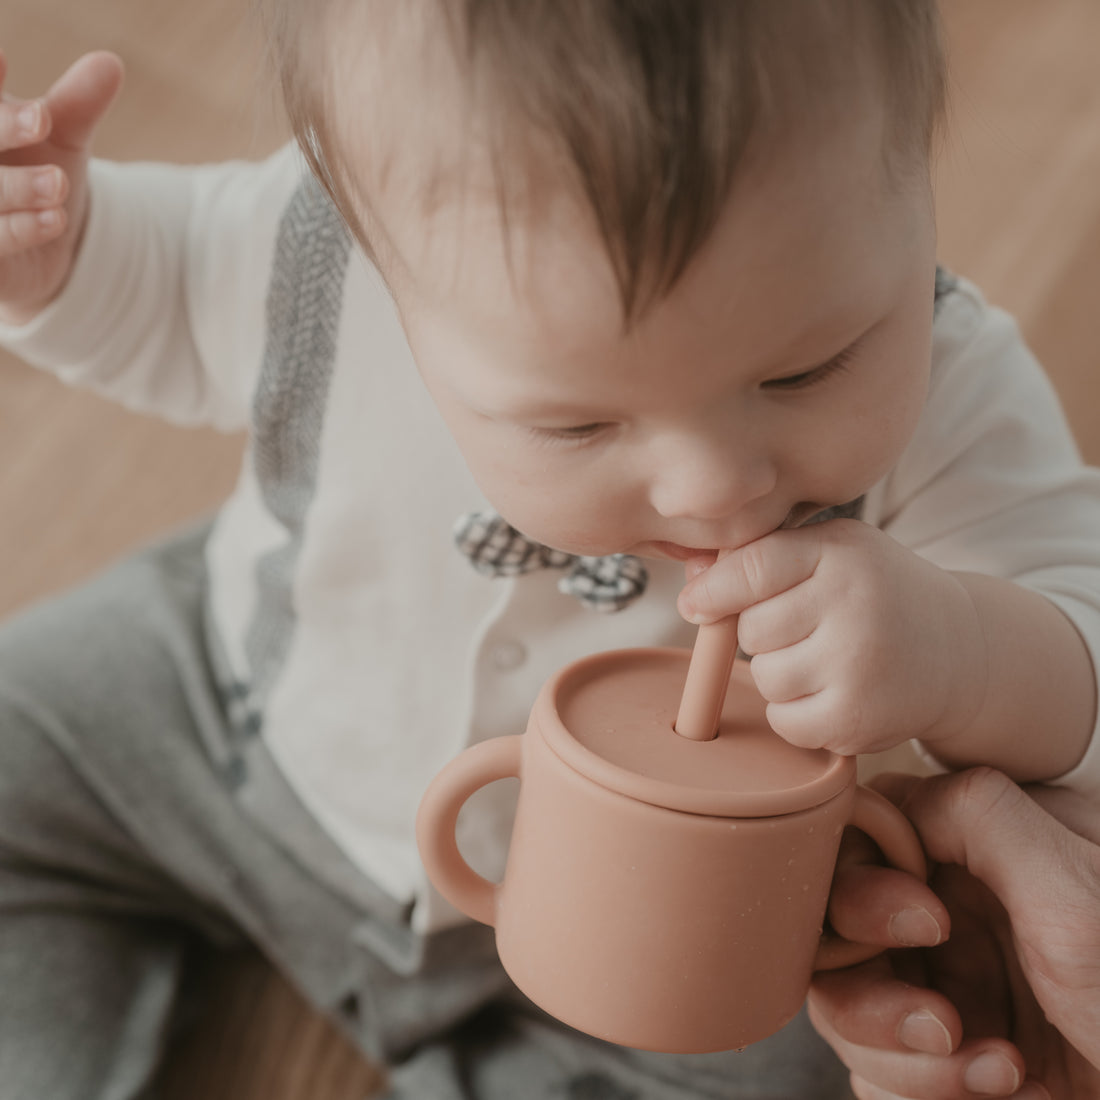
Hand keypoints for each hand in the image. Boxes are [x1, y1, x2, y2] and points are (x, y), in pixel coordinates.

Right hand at [0, 49, 122, 323]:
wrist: (48, 245)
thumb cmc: (41, 176)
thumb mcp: (62, 138)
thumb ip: (78, 103)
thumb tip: (111, 63)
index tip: (4, 60)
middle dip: (1, 129)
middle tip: (42, 119)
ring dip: (16, 186)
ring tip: (58, 183)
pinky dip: (21, 229)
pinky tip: (54, 219)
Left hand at [676, 519, 985, 755]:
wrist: (961, 651)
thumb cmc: (875, 593)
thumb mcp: (831, 551)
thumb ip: (762, 556)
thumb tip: (690, 581)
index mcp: (841, 553)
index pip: (751, 569)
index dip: (713, 590)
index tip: (693, 605)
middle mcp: (854, 606)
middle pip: (751, 630)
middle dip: (763, 634)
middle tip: (807, 629)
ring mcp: (859, 666)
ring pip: (765, 677)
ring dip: (780, 675)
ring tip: (826, 659)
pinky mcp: (859, 720)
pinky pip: (784, 722)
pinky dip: (795, 714)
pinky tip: (830, 692)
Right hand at [808, 768, 1099, 1099]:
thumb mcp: (1074, 896)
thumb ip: (978, 816)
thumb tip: (892, 799)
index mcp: (975, 853)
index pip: (863, 841)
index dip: (865, 880)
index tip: (925, 924)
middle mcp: (950, 915)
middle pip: (837, 935)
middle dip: (875, 991)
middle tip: (945, 1024)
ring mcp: (945, 988)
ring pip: (847, 1010)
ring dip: (905, 1058)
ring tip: (998, 1075)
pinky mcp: (944, 1060)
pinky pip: (878, 1073)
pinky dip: (923, 1093)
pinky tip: (1007, 1094)